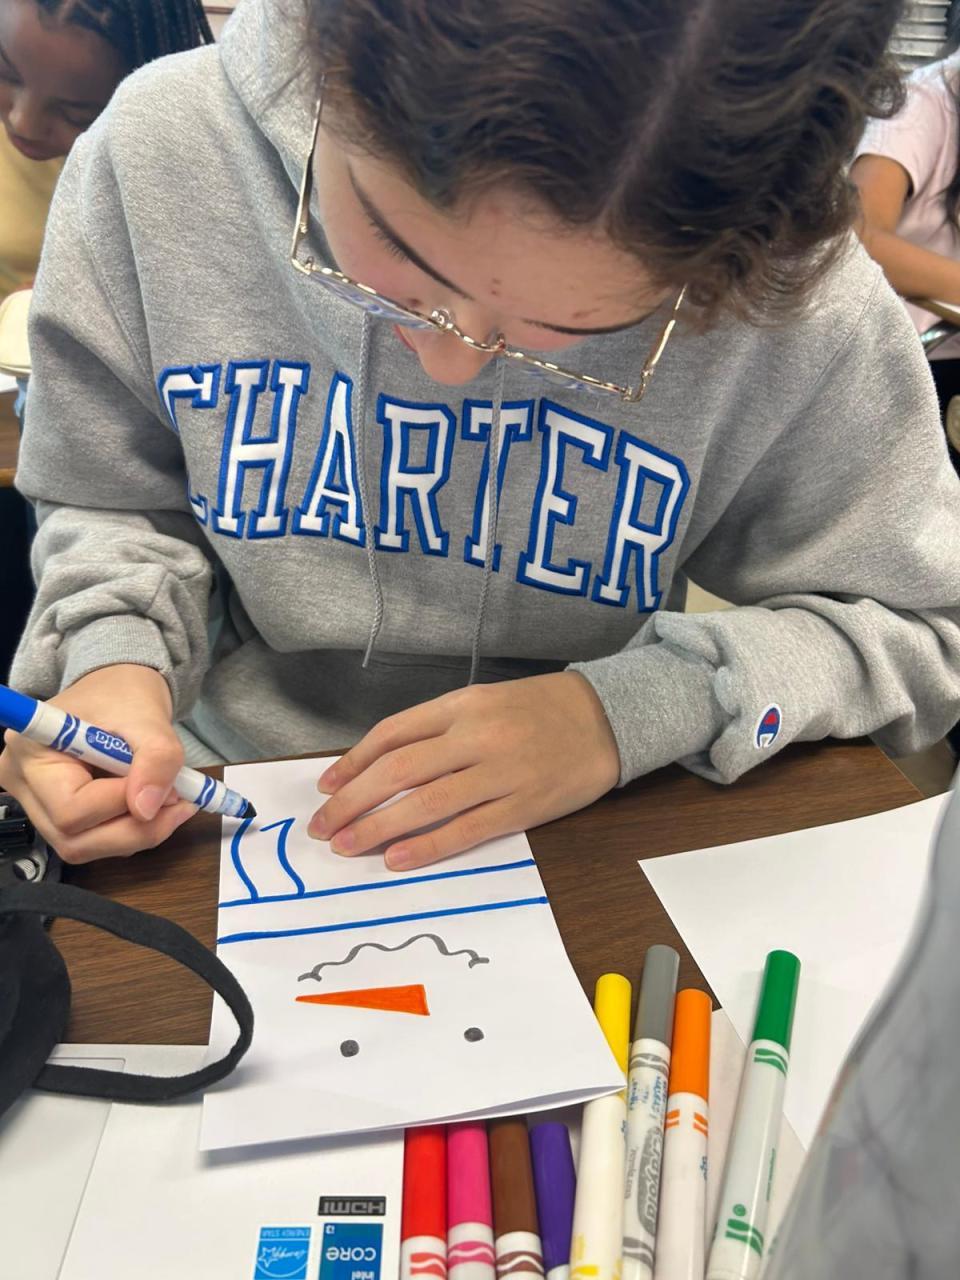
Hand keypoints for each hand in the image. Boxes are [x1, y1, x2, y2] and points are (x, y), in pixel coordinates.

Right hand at [0, 665, 195, 863]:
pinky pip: (94, 839)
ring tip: (173, 801)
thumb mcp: (148, 718)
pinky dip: (131, 831)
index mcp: (31, 752)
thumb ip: (156, 758)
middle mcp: (23, 783)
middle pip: (73, 839)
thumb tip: (147, 810)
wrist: (118, 687)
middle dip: (135, 830)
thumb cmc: (124, 695)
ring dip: (137, 834)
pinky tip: (155, 805)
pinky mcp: (57, 814)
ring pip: (84, 846)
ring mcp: (36, 804)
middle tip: (181, 803)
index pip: (70, 808)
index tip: (168, 787)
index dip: (121, 805)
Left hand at [308, 671, 619, 869]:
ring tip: (347, 846)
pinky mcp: (525, 805)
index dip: (352, 763)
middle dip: (353, 801)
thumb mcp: (484, 701)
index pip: (393, 734)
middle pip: (399, 770)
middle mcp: (477, 734)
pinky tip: (397, 858)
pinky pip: (467, 829)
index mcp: (462, 704)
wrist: (607, 717)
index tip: (327, 789)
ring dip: (378, 827)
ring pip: (426, 802)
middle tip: (323, 827)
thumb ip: (438, 728)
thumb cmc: (539, 709)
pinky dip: (428, 845)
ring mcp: (501, 771)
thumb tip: (380, 766)